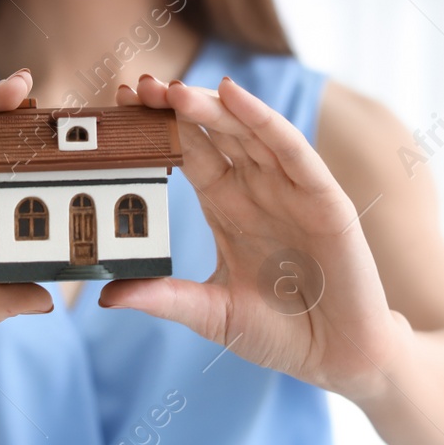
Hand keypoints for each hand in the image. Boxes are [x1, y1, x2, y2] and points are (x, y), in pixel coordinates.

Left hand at [101, 75, 409, 402]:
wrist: (338, 357)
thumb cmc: (280, 332)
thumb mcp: (213, 314)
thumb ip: (165, 299)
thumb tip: (105, 296)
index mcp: (227, 206)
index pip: (187, 152)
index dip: (156, 128)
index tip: (118, 105)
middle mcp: (256, 188)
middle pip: (212, 133)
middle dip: (176, 107)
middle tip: (139, 87)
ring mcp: (290, 189)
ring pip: (247, 132)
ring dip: (212, 107)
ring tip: (173, 89)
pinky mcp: (323, 198)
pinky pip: (291, 149)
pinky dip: (263, 119)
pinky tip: (234, 96)